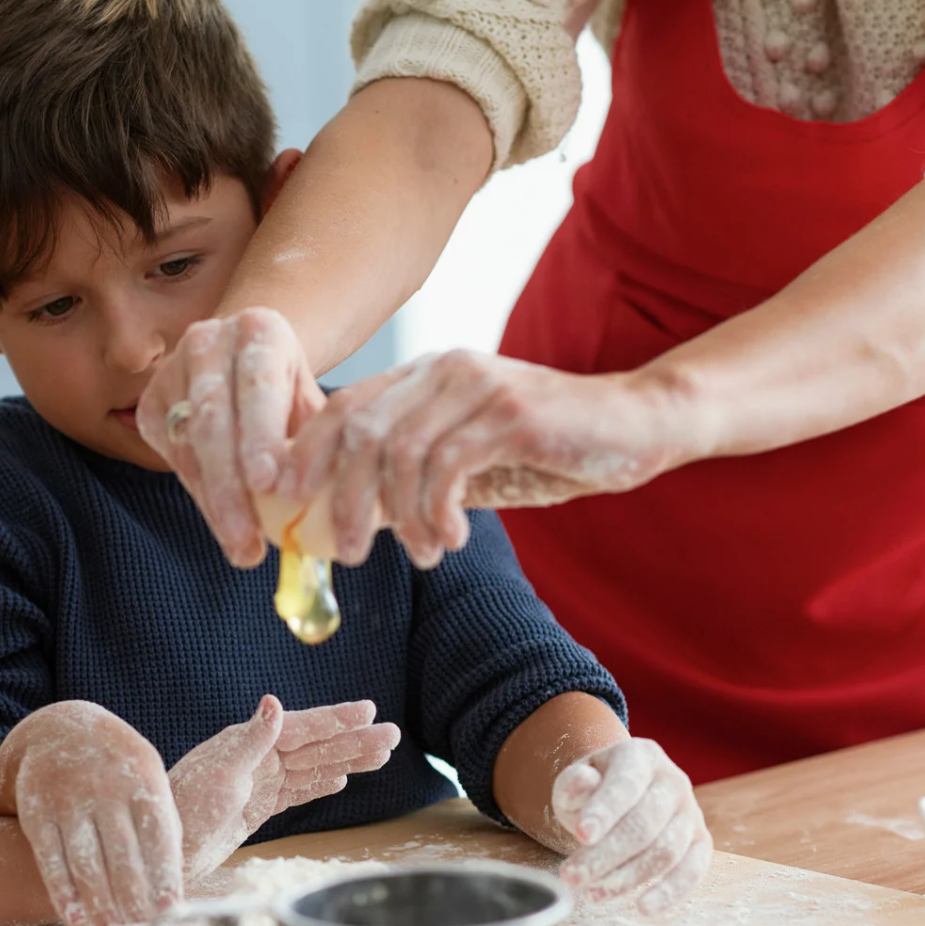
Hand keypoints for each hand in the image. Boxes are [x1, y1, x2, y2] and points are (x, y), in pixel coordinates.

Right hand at [0, 702, 183, 925]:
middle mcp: (104, 788)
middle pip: (122, 856)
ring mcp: (68, 799)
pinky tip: (76, 918)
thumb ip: (163, 823)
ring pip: (85, 862)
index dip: (164, 876)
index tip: (169, 912)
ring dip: (99, 903)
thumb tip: (176, 881)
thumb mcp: (148, 777)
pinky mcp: (36, 811)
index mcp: (141, 780)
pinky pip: (50, 859)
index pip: (157, 836)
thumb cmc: (118, 768)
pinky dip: (63, 892)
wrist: (59, 730)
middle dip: (133, 899)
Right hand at [135, 308, 325, 567]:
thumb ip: (320, 443)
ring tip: (241, 546)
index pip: (259, 384)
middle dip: (230, 484)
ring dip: (215, 502)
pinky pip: (173, 457)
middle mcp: (208, 340)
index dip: (261, 435)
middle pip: (214, 418)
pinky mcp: (150, 402)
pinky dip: (200, 495)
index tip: (269, 485)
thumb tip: (339, 501)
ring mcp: (172, 370)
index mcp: (259, 330)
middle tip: (247, 536)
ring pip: (190, 444)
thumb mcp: (311, 404)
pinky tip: (223, 525)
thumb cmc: (289, 392)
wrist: (245, 365)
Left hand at [169, 696, 400, 882]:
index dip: (336, 719)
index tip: (368, 711)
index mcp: (248, 742)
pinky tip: (341, 780)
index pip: (302, 727)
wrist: (163, 850)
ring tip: (381, 756)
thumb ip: (251, 739)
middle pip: (315, 746)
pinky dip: (320, 785)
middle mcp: (256, 758)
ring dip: (346, 761)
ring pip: (312, 768)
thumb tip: (274, 702)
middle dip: (353, 741)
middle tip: (393, 736)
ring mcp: (259, 782)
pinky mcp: (257, 807)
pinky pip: (297, 791)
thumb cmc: (183, 810)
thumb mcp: (220, 773)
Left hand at [282, 351, 683, 567]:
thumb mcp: (473, 463)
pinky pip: (446, 466)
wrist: (637, 424)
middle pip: (358, 432)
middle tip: (348, 552)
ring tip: (419, 555)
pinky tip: (450, 541)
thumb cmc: (552, 447)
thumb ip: (418, 478)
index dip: (305, 454)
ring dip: (398, 517)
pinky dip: (436, 512)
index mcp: (425, 376)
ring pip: (399, 453)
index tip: (287, 502)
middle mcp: (444, 370)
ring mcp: (477, 386)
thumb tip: (354, 516)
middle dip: (341, 498)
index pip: (343, 408)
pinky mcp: (511, 412)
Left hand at [551, 737, 710, 916]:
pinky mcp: (701, 842)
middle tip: (572, 878)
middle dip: (605, 856)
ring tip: (592, 894)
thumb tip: (584, 782)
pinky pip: (693, 871)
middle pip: (644, 824)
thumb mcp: (575, 782)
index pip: (625, 784)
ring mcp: (691, 812)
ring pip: (665, 851)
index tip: (583, 835)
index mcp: (641, 756)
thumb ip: (574, 784)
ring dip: (628, 878)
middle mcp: (673, 781)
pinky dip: (670, 892)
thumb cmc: (594, 791)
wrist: (621, 797)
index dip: (605, 811)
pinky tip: (643, 908)